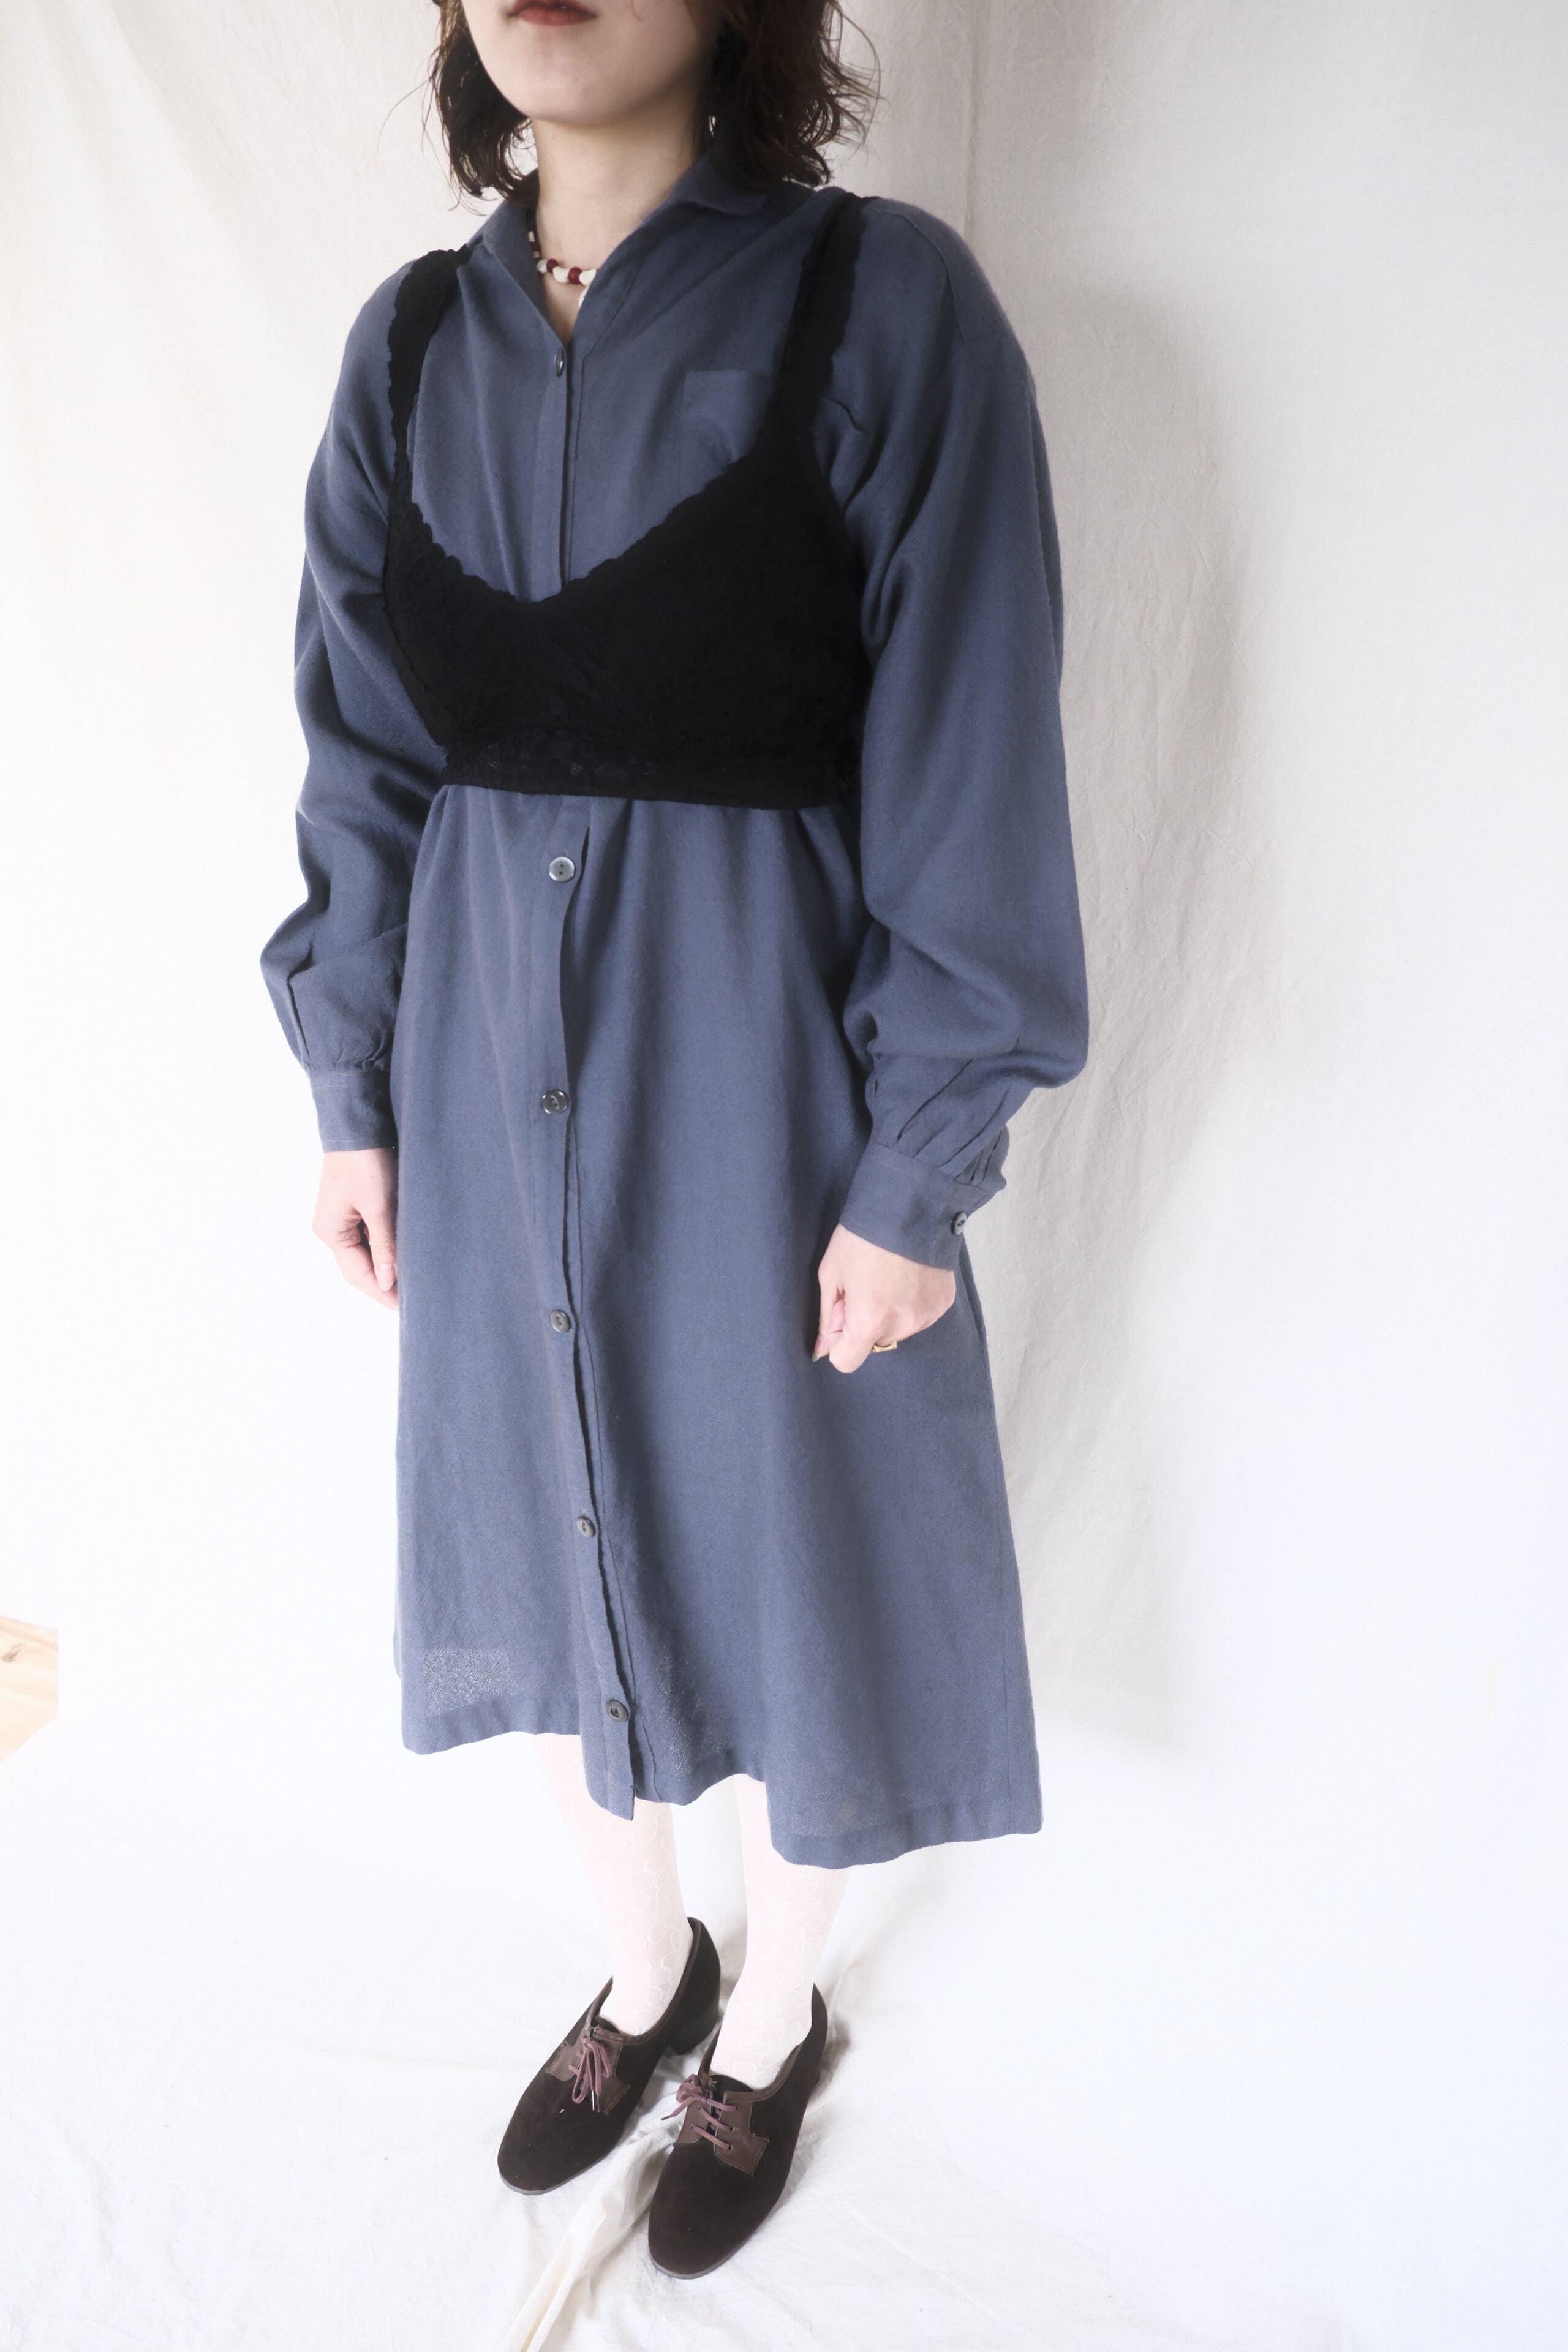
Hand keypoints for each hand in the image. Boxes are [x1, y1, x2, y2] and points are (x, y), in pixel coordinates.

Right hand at [312, 1148, 398, 1307]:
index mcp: (331, 1232)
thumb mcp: (379, 1206)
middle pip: (358, 1268)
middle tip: (411, 1302)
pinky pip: (369, 1237)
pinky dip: (385, 1249)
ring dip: (385, 1268)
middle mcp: (332, 1229)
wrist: (359, 1124)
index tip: (407, 1307)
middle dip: (382, 1285)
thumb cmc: (366, 1162)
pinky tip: (404, 1257)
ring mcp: (341, 1218)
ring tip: (412, 1283)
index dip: (382, 1292)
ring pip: (365, 1254)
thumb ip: (384, 1245)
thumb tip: (387, 1280)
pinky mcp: (354, 1207)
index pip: (358, 1274)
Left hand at [813, 1223, 955, 1373]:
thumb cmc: (862, 1235)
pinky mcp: (943, 1303)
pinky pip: (919, 1315)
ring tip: (888, 1276)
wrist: (909, 1204)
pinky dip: (911, 1302)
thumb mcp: (831, 1273)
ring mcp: (927, 1315)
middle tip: (866, 1284)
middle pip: (874, 1342)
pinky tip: (908, 1275)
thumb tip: (823, 1349)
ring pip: (898, 1329)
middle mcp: (902, 1325)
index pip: (846, 1362)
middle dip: (865, 1321)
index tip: (841, 1314)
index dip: (839, 1341)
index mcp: (869, 1320)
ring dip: (890, 1312)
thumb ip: (828, 1316)